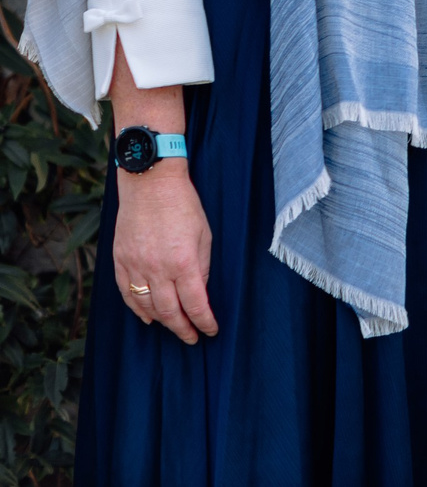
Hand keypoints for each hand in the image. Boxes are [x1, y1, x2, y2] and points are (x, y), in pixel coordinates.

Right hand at [113, 161, 217, 341]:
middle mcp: (157, 269)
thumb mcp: (204, 235)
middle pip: (169, 312)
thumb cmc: (183, 205)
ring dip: (161, 322)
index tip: (210, 331)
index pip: (195, 304)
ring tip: (173, 328)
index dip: (204, 322)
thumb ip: (202, 266)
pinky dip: (137, 309)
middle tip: (191, 338)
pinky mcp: (119, 261)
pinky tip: (147, 317)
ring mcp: (135, 266)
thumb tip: (199, 292)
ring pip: (146, 307)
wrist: (150, 184)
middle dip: (182, 329)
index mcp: (183, 262)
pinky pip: (126, 294)